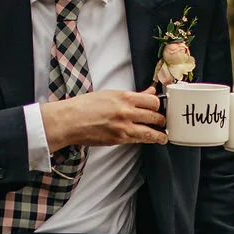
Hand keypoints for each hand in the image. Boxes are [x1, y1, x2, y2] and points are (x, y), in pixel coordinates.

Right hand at [40, 88, 166, 148]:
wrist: (70, 121)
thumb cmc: (86, 106)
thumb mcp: (110, 94)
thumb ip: (133, 95)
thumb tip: (150, 92)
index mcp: (124, 97)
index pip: (153, 101)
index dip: (160, 104)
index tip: (161, 107)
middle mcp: (127, 112)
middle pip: (155, 116)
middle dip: (162, 120)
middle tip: (164, 121)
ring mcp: (124, 127)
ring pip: (151, 132)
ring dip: (160, 135)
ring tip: (164, 136)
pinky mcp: (119, 139)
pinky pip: (139, 140)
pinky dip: (147, 140)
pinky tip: (151, 140)